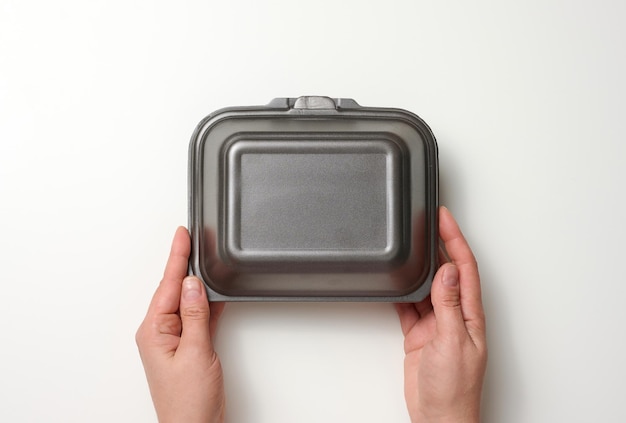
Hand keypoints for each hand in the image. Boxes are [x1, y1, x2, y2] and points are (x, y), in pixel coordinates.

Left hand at [136, 227, 225, 422]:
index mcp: (154, 331)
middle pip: (175, 289)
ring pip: (188, 302)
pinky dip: (207, 304)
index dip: (177, 257)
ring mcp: (174, 340)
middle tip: (194, 238)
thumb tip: (194, 284)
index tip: (182, 234)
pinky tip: (214, 293)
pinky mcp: (188, 347)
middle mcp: (161, 333)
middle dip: (185, 264)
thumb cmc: (188, 401)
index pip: (169, 285)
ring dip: (197, 283)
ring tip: (204, 259)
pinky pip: (197, 317)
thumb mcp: (195, 353)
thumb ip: (195, 316)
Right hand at [395, 207, 486, 422]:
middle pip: (446, 271)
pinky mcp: (419, 335)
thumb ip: (447, 305)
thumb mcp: (452, 342)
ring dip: (419, 267)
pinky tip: (396, 283)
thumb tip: (446, 271)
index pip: (464, 268)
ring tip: (411, 245)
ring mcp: (436, 325)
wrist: (438, 418)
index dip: (456, 240)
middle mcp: (454, 316)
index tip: (444, 218)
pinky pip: (409, 307)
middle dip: (439, 244)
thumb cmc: (455, 389)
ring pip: (426, 287)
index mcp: (470, 315)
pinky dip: (401, 294)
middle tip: (427, 221)